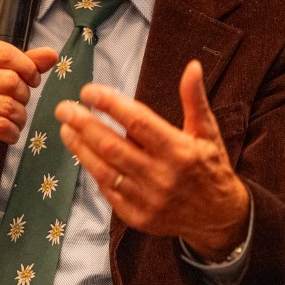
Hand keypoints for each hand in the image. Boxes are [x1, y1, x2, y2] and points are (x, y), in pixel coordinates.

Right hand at [0, 41, 57, 177]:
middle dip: (24, 95)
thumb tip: (51, 55)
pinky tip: (9, 132)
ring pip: (6, 105)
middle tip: (20, 102)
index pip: (5, 54)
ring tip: (15, 119)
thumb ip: (26, 63)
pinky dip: (11, 132)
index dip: (28, 67)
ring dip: (19, 116)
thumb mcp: (0, 75)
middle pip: (9, 80)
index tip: (33, 79)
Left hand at [57, 60, 249, 261]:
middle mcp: (162, 176)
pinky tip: (83, 154)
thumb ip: (194, 99)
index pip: (138, 122)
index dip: (110, 105)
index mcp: (179, 150)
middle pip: (113, 146)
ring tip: (65, 128)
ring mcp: (148, 200)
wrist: (219, 217)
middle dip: (84, 124)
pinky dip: (94, 171)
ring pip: (105, 170)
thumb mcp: (207, 131)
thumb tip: (192, 66)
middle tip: (64, 108)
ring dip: (81, 147)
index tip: (89, 91)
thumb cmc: (211, 167)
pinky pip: (108, 191)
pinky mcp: (138, 217)